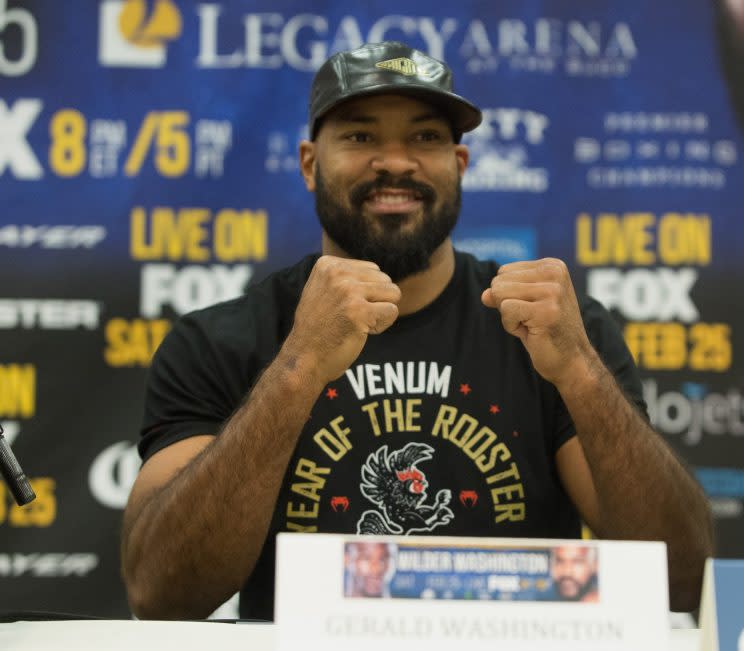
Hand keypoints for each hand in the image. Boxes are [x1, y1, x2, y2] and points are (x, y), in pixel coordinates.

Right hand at [283, 256, 400, 384]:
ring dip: (380, 313)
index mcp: (328, 264)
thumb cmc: (318, 329)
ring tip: (356, 323)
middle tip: (351, 318)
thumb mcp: (325, 290)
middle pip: (385, 280)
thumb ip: (347, 277)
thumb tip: (380, 273)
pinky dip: (381, 326)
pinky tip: (361, 332)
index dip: (365, 293)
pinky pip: (392, 311)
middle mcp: (337, 273)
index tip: (343, 307)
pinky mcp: (360, 311)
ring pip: (393, 293)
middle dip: (375, 301)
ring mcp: (348, 291)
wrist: (303, 358)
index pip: (372, 269)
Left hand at [481, 258, 593, 387]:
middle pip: (499, 282)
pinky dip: (511, 326)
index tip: (532, 309)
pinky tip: (532, 332)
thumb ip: (502, 294)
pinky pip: (506, 310)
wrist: (571, 360)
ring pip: (499, 294)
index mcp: (552, 266)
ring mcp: (552, 291)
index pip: (503, 272)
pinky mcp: (546, 310)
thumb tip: (484, 295)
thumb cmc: (545, 331)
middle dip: (507, 305)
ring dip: (509, 317)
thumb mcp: (522, 305)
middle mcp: (554, 273)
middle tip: (532, 320)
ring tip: (532, 325)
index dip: (510, 296)